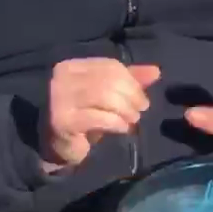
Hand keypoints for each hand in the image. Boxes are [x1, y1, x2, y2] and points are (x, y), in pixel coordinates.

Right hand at [40, 56, 159, 172]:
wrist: (57, 145)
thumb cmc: (84, 116)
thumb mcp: (107, 95)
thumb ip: (130, 81)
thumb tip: (155, 71)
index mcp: (71, 67)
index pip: (111, 66)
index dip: (132, 81)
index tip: (141, 97)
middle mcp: (61, 79)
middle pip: (110, 80)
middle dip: (133, 96)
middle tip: (139, 111)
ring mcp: (59, 99)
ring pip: (106, 97)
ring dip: (126, 110)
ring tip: (131, 120)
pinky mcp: (63, 121)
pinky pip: (100, 118)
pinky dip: (117, 123)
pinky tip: (121, 128)